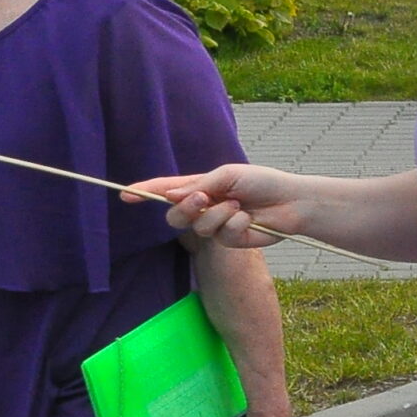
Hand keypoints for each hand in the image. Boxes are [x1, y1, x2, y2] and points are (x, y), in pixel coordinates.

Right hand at [130, 164, 305, 249]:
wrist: (291, 201)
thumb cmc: (261, 182)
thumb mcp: (229, 175)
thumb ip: (200, 185)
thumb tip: (171, 195)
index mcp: (200, 187)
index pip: (166, 191)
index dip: (145, 192)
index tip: (125, 194)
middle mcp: (204, 208)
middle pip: (174, 217)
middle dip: (186, 208)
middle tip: (204, 198)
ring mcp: (215, 226)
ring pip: (198, 227)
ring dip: (219, 213)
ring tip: (239, 205)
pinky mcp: (230, 241)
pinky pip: (222, 234)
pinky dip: (236, 222)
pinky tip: (249, 218)